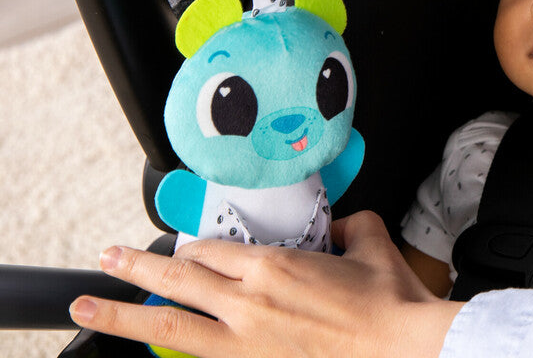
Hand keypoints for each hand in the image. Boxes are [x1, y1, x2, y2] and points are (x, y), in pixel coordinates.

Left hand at [69, 211, 462, 357]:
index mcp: (274, 265)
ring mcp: (246, 343)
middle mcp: (249, 302)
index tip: (182, 249)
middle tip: (105, 259)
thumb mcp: (369, 240)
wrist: (402, 347)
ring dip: (123, 316)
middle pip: (175, 281)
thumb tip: (338, 230)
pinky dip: (172, 355)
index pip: (211, 248)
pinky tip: (149, 352)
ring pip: (169, 328)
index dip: (190, 246)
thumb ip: (346, 227)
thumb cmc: (388, 302)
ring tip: (88, 309)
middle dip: (132, 268)